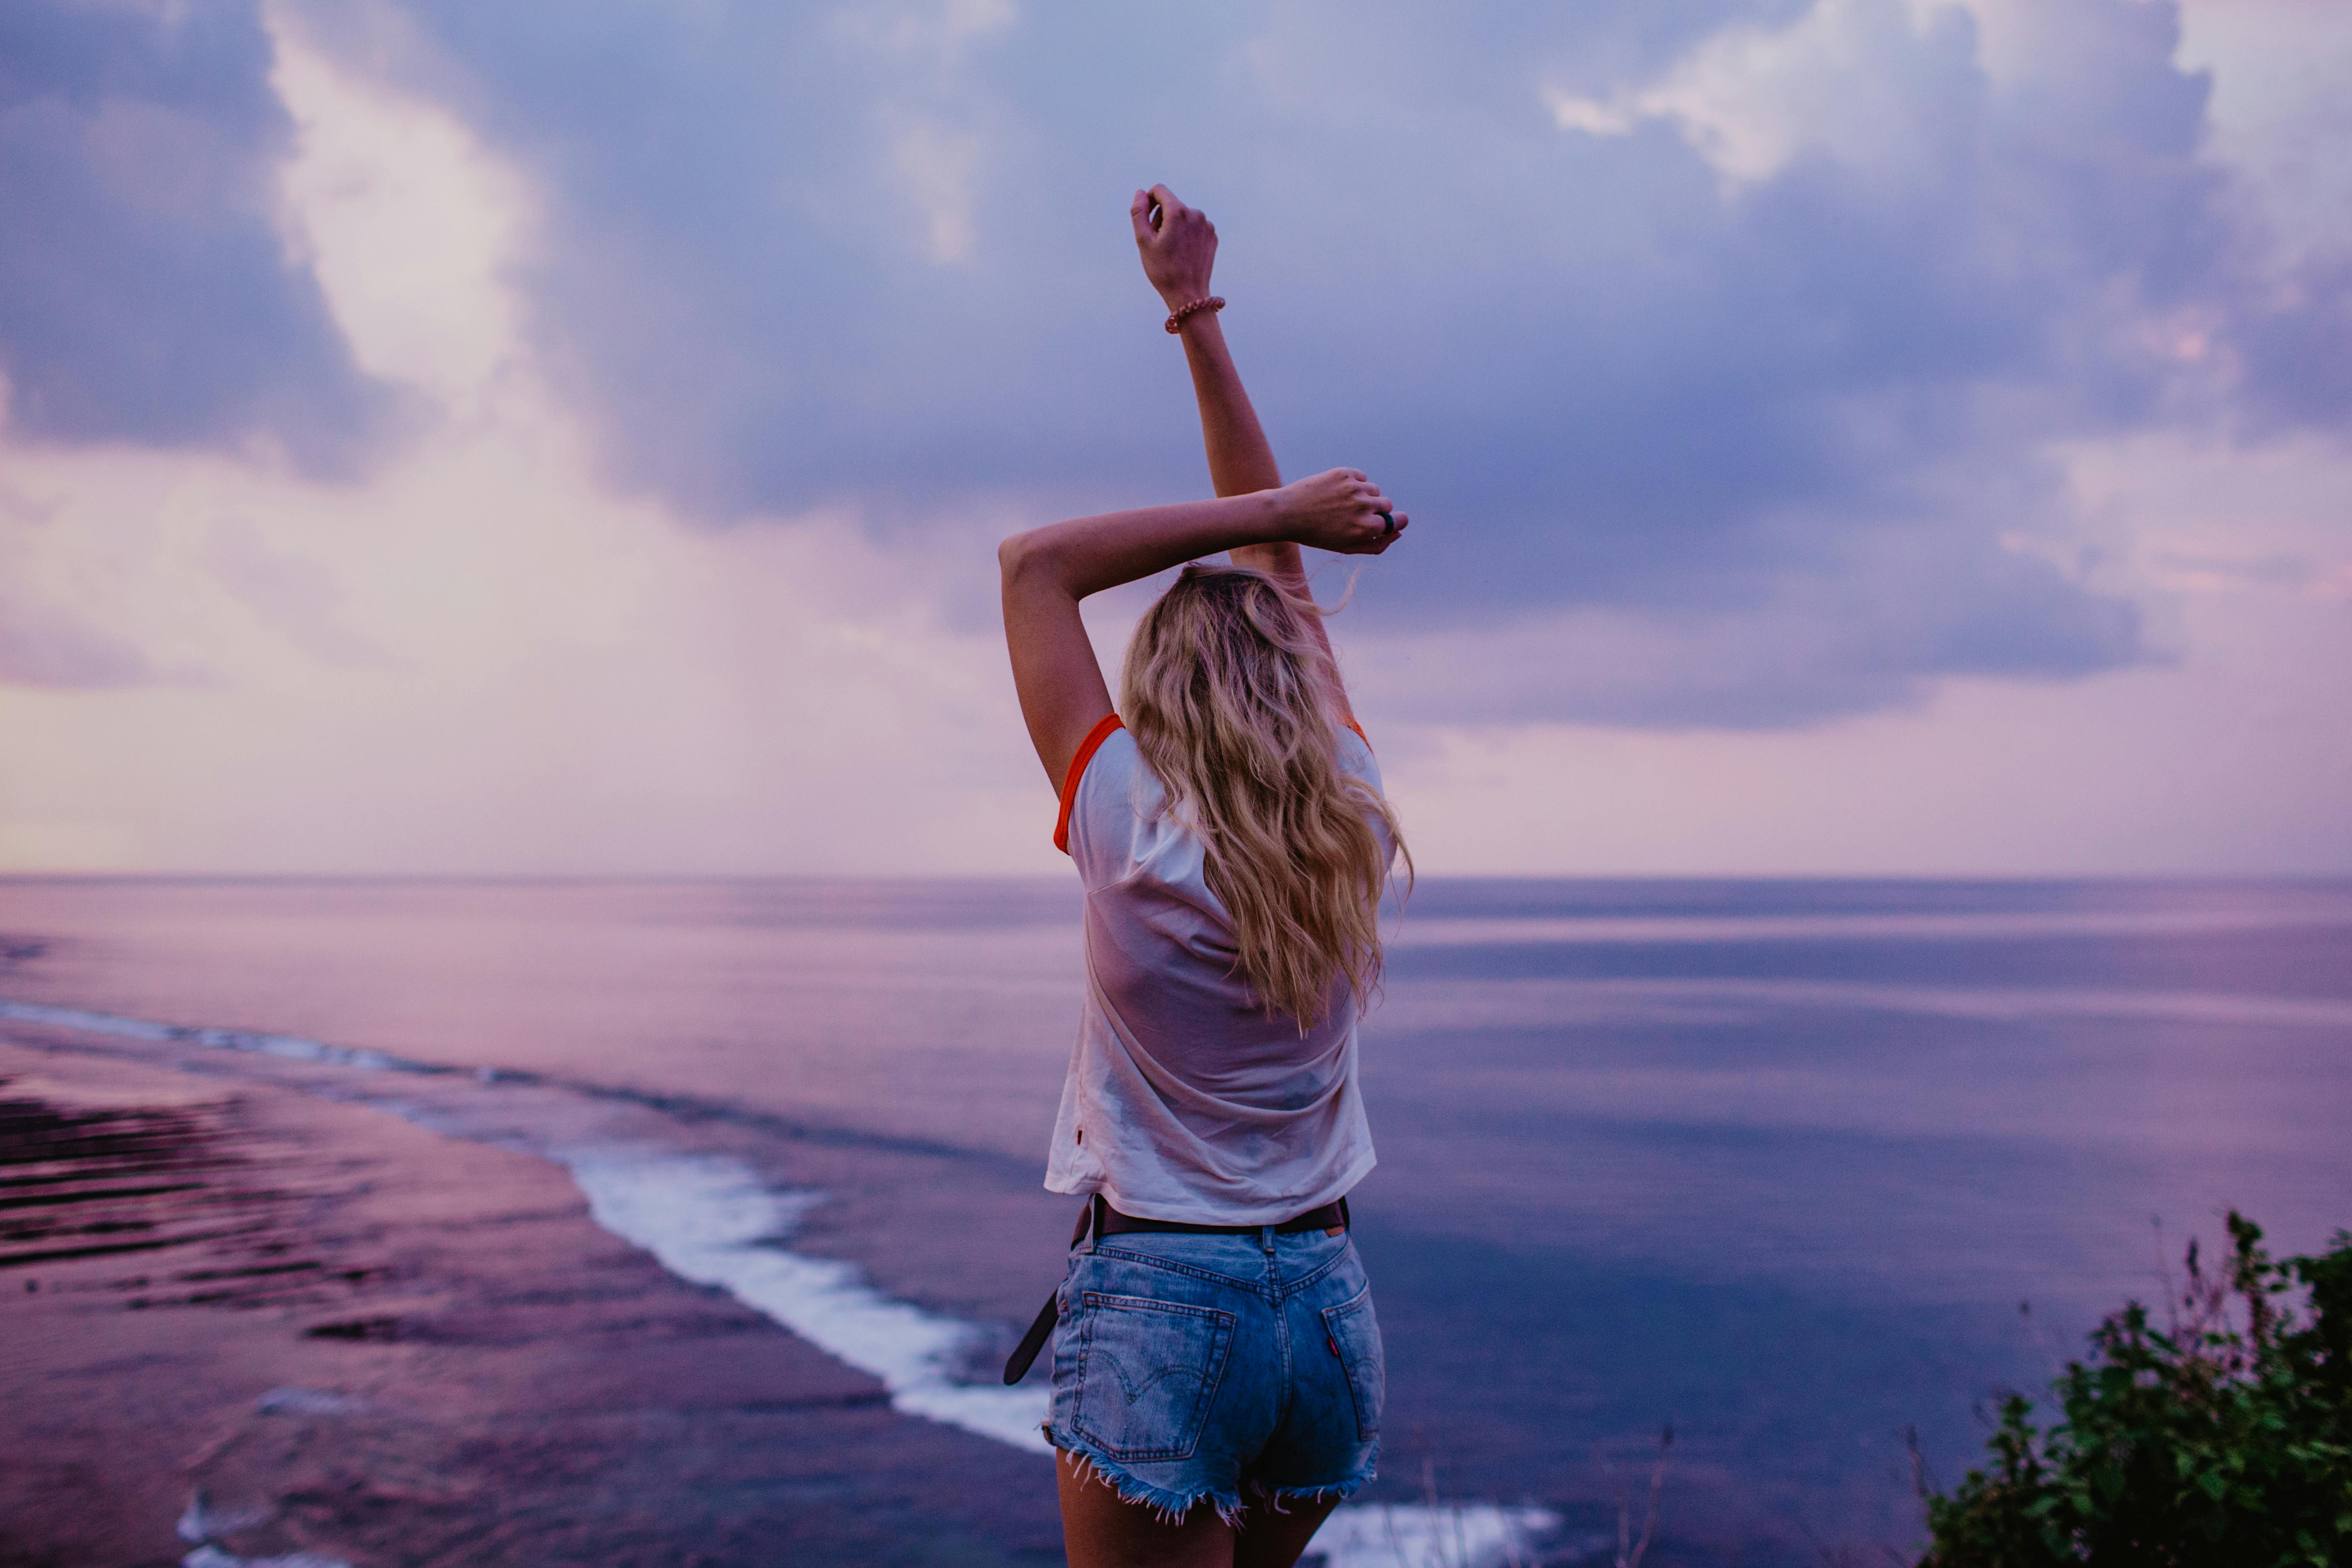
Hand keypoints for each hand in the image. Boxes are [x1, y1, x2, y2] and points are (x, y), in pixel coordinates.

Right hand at [1130, 183, 1215, 307]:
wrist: (1188, 295)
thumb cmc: (1163, 270)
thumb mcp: (1143, 241)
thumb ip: (1139, 212)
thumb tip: (1140, 193)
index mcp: (1178, 212)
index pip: (1159, 190)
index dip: (1149, 202)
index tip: (1147, 220)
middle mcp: (1195, 214)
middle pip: (1171, 204)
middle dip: (1161, 218)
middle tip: (1158, 242)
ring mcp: (1206, 225)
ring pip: (1183, 216)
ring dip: (1174, 227)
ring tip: (1171, 250)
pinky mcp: (1212, 236)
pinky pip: (1194, 227)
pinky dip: (1186, 235)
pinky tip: (1183, 253)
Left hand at [1274, 469, 1409, 555]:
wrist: (1286, 513)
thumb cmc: (1317, 534)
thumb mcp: (1346, 547)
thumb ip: (1376, 545)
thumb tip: (1397, 533)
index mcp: (1367, 528)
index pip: (1399, 521)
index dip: (1395, 522)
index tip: (1386, 520)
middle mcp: (1364, 507)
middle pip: (1387, 505)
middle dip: (1376, 510)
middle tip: (1353, 515)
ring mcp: (1355, 488)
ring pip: (1374, 490)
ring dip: (1364, 496)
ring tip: (1341, 504)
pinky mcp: (1344, 473)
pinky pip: (1361, 477)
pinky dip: (1353, 483)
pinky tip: (1335, 492)